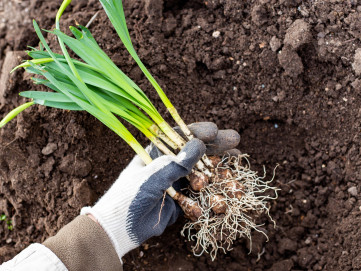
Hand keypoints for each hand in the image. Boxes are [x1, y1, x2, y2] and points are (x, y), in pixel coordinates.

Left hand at [81, 122, 240, 257]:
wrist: (120, 228)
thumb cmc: (130, 197)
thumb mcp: (152, 178)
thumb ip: (176, 164)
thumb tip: (199, 145)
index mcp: (156, 152)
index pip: (179, 136)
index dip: (198, 132)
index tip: (215, 131)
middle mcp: (168, 164)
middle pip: (196, 151)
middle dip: (216, 146)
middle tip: (235, 140)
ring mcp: (176, 181)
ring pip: (202, 170)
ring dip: (220, 166)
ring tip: (239, 160)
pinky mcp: (181, 199)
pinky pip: (201, 192)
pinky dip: (215, 188)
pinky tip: (230, 183)